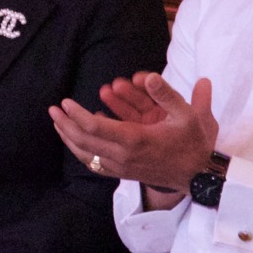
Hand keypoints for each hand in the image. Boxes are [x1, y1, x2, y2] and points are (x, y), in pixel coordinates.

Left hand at [48, 74, 216, 203]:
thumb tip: (150, 76)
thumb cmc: (193, 142)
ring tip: (57, 124)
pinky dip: (81, 152)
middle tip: (53, 110)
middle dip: (65, 124)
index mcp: (135, 140)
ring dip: (68, 138)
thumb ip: (167, 94)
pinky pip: (94, 164)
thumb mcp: (187, 115)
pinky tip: (74, 142)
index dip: (77, 115)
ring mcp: (122, 167)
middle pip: (83, 142)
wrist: (199, 175)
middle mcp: (124, 156)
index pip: (95, 128)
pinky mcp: (123, 173)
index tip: (66, 102)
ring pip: (85, 155)